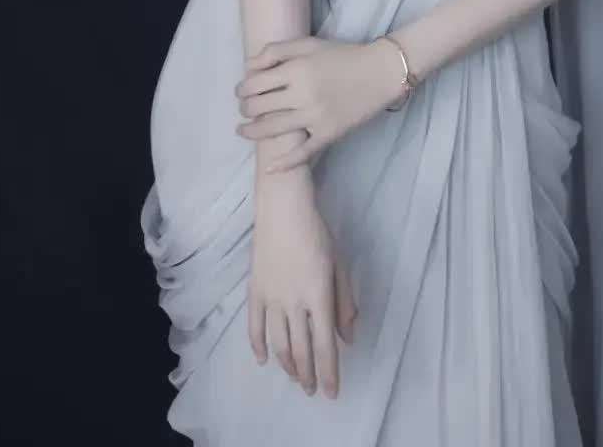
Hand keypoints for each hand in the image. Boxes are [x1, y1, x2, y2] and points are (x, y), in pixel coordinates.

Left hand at [235, 36, 406, 172]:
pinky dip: (284, 162)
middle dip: (245, 109)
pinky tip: (270, 168)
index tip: (241, 92)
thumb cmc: (343, 55)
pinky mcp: (329, 134)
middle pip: (260, 107)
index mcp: (296, 69)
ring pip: (273, 130)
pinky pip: (303, 152)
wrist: (380, 72)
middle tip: (244, 109)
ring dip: (252, 133)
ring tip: (242, 131)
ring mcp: (315, 117)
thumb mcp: (308, 44)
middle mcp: (302, 94)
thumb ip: (276, 50)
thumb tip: (248, 67)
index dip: (242, 89)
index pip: (255, 84)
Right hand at [250, 176, 356, 398]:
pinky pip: (254, 326)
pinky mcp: (255, 290)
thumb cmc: (317, 232)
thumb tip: (348, 338)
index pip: (325, 345)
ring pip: (277, 343)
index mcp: (318, 296)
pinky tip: (263, 359)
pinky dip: (258, 345)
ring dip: (286, 365)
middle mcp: (294, 303)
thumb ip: (345, 303)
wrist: (283, 208)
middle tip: (311, 390)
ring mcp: (271, 298)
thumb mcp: (339, 265)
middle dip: (307, 374)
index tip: (331, 393)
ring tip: (295, 377)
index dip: (329, 372)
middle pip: (300, 349)